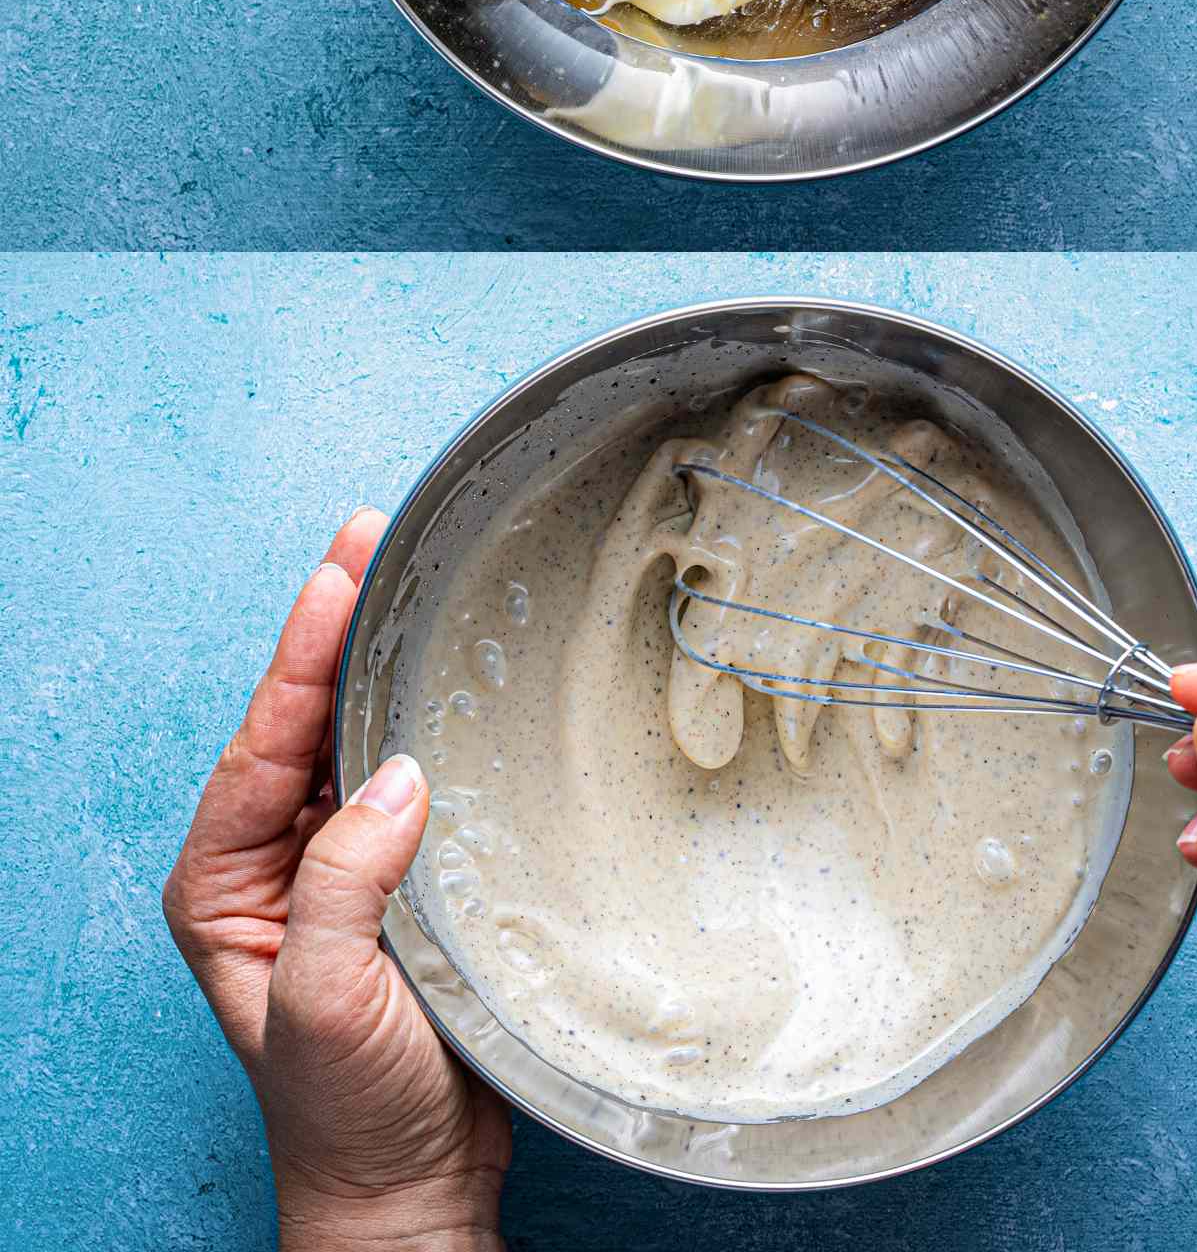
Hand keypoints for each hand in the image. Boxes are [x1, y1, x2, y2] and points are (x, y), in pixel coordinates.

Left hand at [163, 512, 510, 1251]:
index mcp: (226, 885)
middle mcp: (272, 865)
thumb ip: (345, 883)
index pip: (264, 743)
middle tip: (371, 537)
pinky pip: (405, 779)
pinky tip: (444, 674)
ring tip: (403, 578)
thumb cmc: (351, 1111)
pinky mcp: (396, 880)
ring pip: (352, 741)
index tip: (341, 569)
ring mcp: (335, 868)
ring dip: (377, 661)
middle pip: (302, 723)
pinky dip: (422, 718)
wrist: (409, 1189)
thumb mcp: (324, 998)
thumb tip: (399, 776)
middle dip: (334, 628)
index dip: (302, 651)